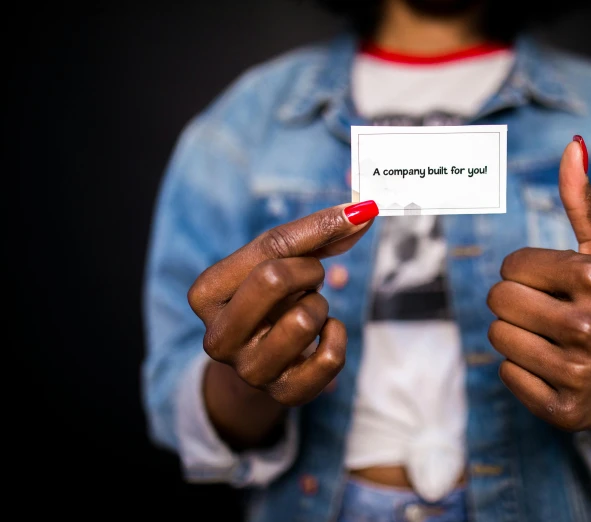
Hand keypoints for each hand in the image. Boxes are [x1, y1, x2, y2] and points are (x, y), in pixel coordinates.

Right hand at [188, 201, 377, 406]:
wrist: (264, 359)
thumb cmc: (270, 298)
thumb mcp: (277, 259)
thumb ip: (315, 233)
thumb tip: (364, 209)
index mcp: (206, 294)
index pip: (269, 249)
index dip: (316, 232)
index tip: (353, 215)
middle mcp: (218, 337)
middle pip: (275, 278)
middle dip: (309, 271)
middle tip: (311, 278)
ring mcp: (249, 370)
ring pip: (306, 319)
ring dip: (320, 306)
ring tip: (306, 310)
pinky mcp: (284, 393)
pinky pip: (331, 356)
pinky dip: (337, 335)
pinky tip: (324, 333)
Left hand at [487, 137, 590, 461]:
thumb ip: (583, 199)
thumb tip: (573, 144)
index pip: (509, 266)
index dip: (523, 272)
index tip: (551, 283)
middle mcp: (588, 326)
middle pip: (498, 300)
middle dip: (514, 301)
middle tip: (546, 311)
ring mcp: (577, 372)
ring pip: (497, 337)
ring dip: (515, 334)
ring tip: (549, 337)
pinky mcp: (564, 410)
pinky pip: (507, 375)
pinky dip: (521, 369)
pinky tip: (553, 365)